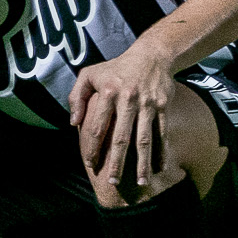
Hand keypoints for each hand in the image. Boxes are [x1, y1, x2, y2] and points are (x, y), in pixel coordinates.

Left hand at [70, 44, 180, 199]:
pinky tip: (160, 168)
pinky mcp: (163, 107)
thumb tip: (73, 123)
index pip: (98, 126)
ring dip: (143, 162)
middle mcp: (128, 99)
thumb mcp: (89, 74)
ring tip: (142, 183)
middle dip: (117, 162)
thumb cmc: (115, 68)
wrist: (151, 55)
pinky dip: (162, 151)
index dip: (93, 147)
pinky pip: (162, 133)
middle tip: (113, 181)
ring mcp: (148, 104)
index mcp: (108, 92)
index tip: (90, 164)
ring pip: (145, 139)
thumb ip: (76, 97)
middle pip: (121, 137)